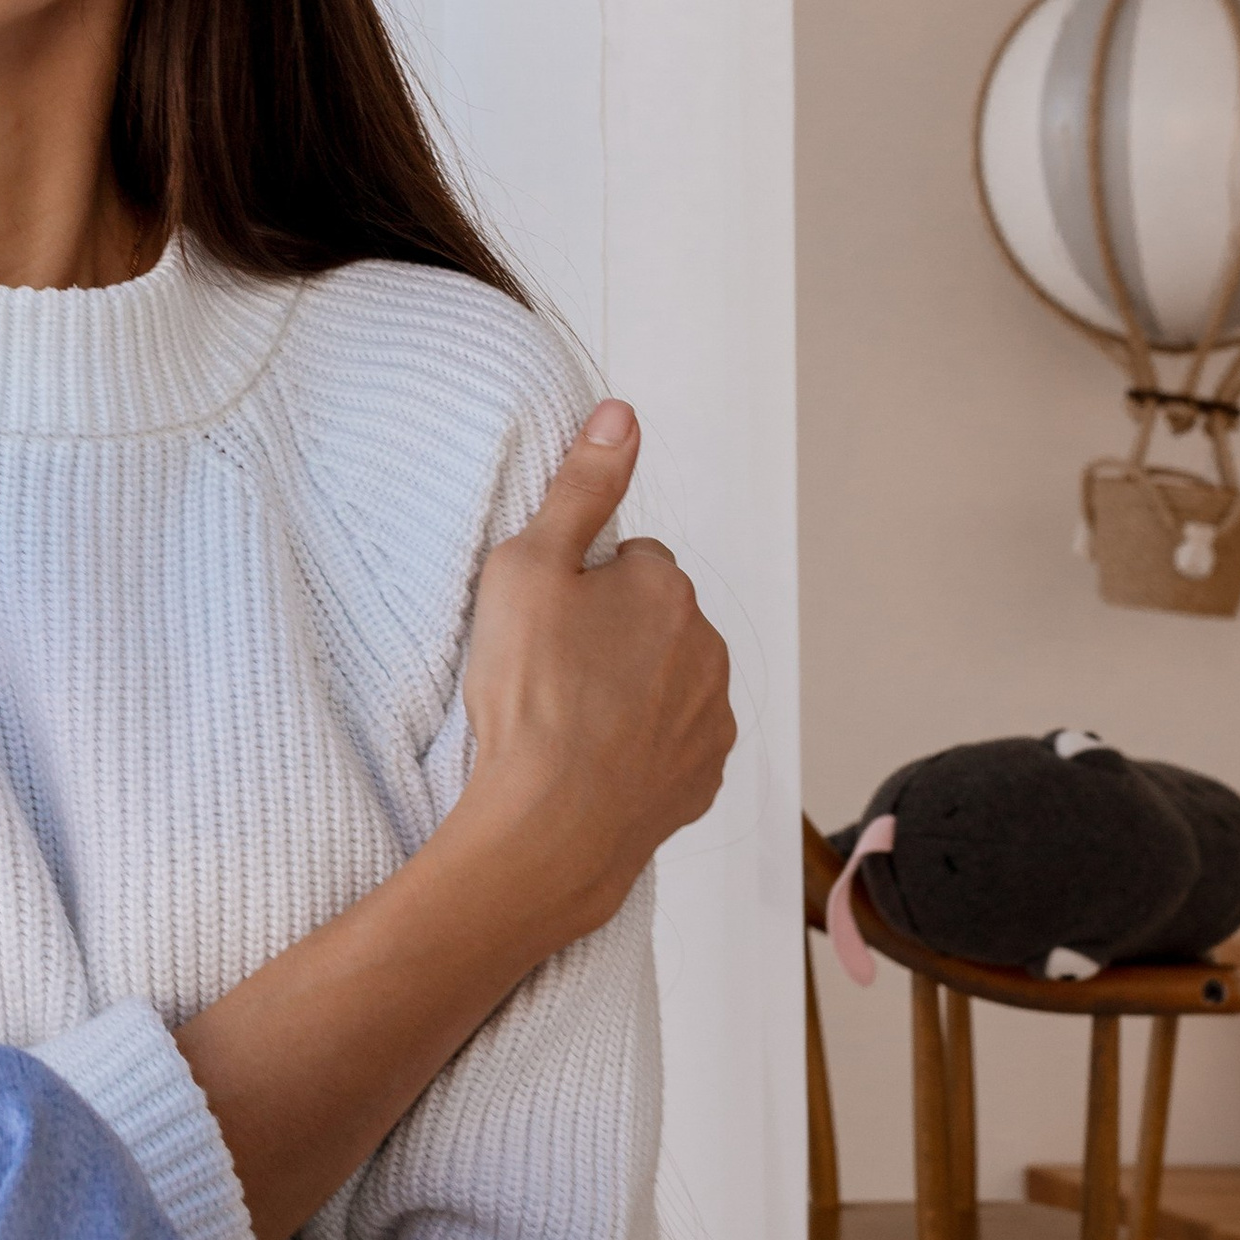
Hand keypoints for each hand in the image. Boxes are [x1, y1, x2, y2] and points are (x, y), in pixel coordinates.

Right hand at [458, 399, 734, 944]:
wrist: (551, 824)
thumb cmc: (531, 694)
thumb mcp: (529, 566)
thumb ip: (580, 487)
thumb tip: (621, 415)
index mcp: (666, 587)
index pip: (628, 561)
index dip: (580, 587)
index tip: (546, 621)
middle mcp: (707, 648)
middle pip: (651, 621)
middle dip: (611, 636)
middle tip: (549, 671)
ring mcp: (710, 718)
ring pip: (666, 682)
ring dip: (628, 691)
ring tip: (567, 722)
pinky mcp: (702, 778)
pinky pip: (671, 745)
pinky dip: (638, 749)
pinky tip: (592, 762)